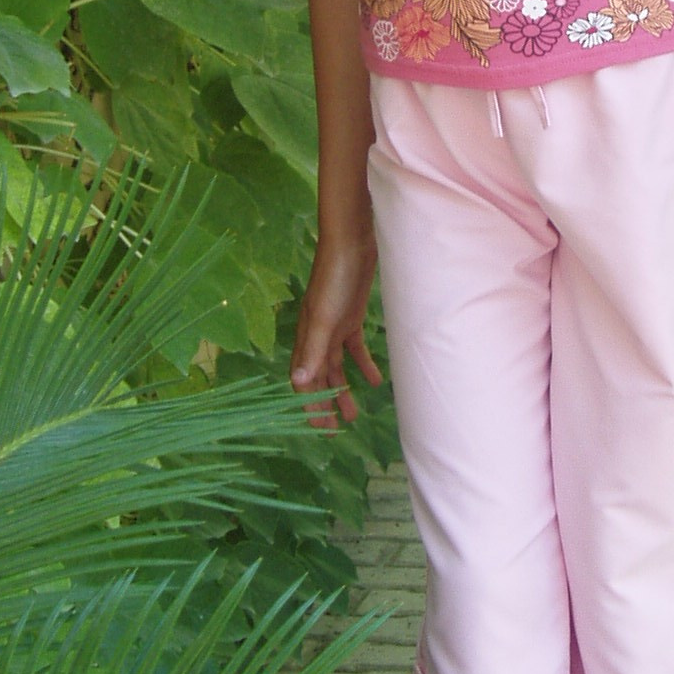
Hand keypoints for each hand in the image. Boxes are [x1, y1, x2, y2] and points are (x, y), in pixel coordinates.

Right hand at [290, 232, 385, 427]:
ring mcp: (334, 326)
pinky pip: (354, 348)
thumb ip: (314, 349)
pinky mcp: (351, 317)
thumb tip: (298, 383)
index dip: (309, 405)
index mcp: (307, 336)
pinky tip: (376, 381)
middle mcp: (317, 335)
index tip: (319, 429)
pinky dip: (363, 365)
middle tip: (336, 431)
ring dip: (342, 389)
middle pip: (319, 377)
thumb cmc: (336, 277)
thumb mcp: (325, 317)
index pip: (304, 380)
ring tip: (353, 414)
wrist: (352, 242)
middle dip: (325, 404)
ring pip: (336, 366)